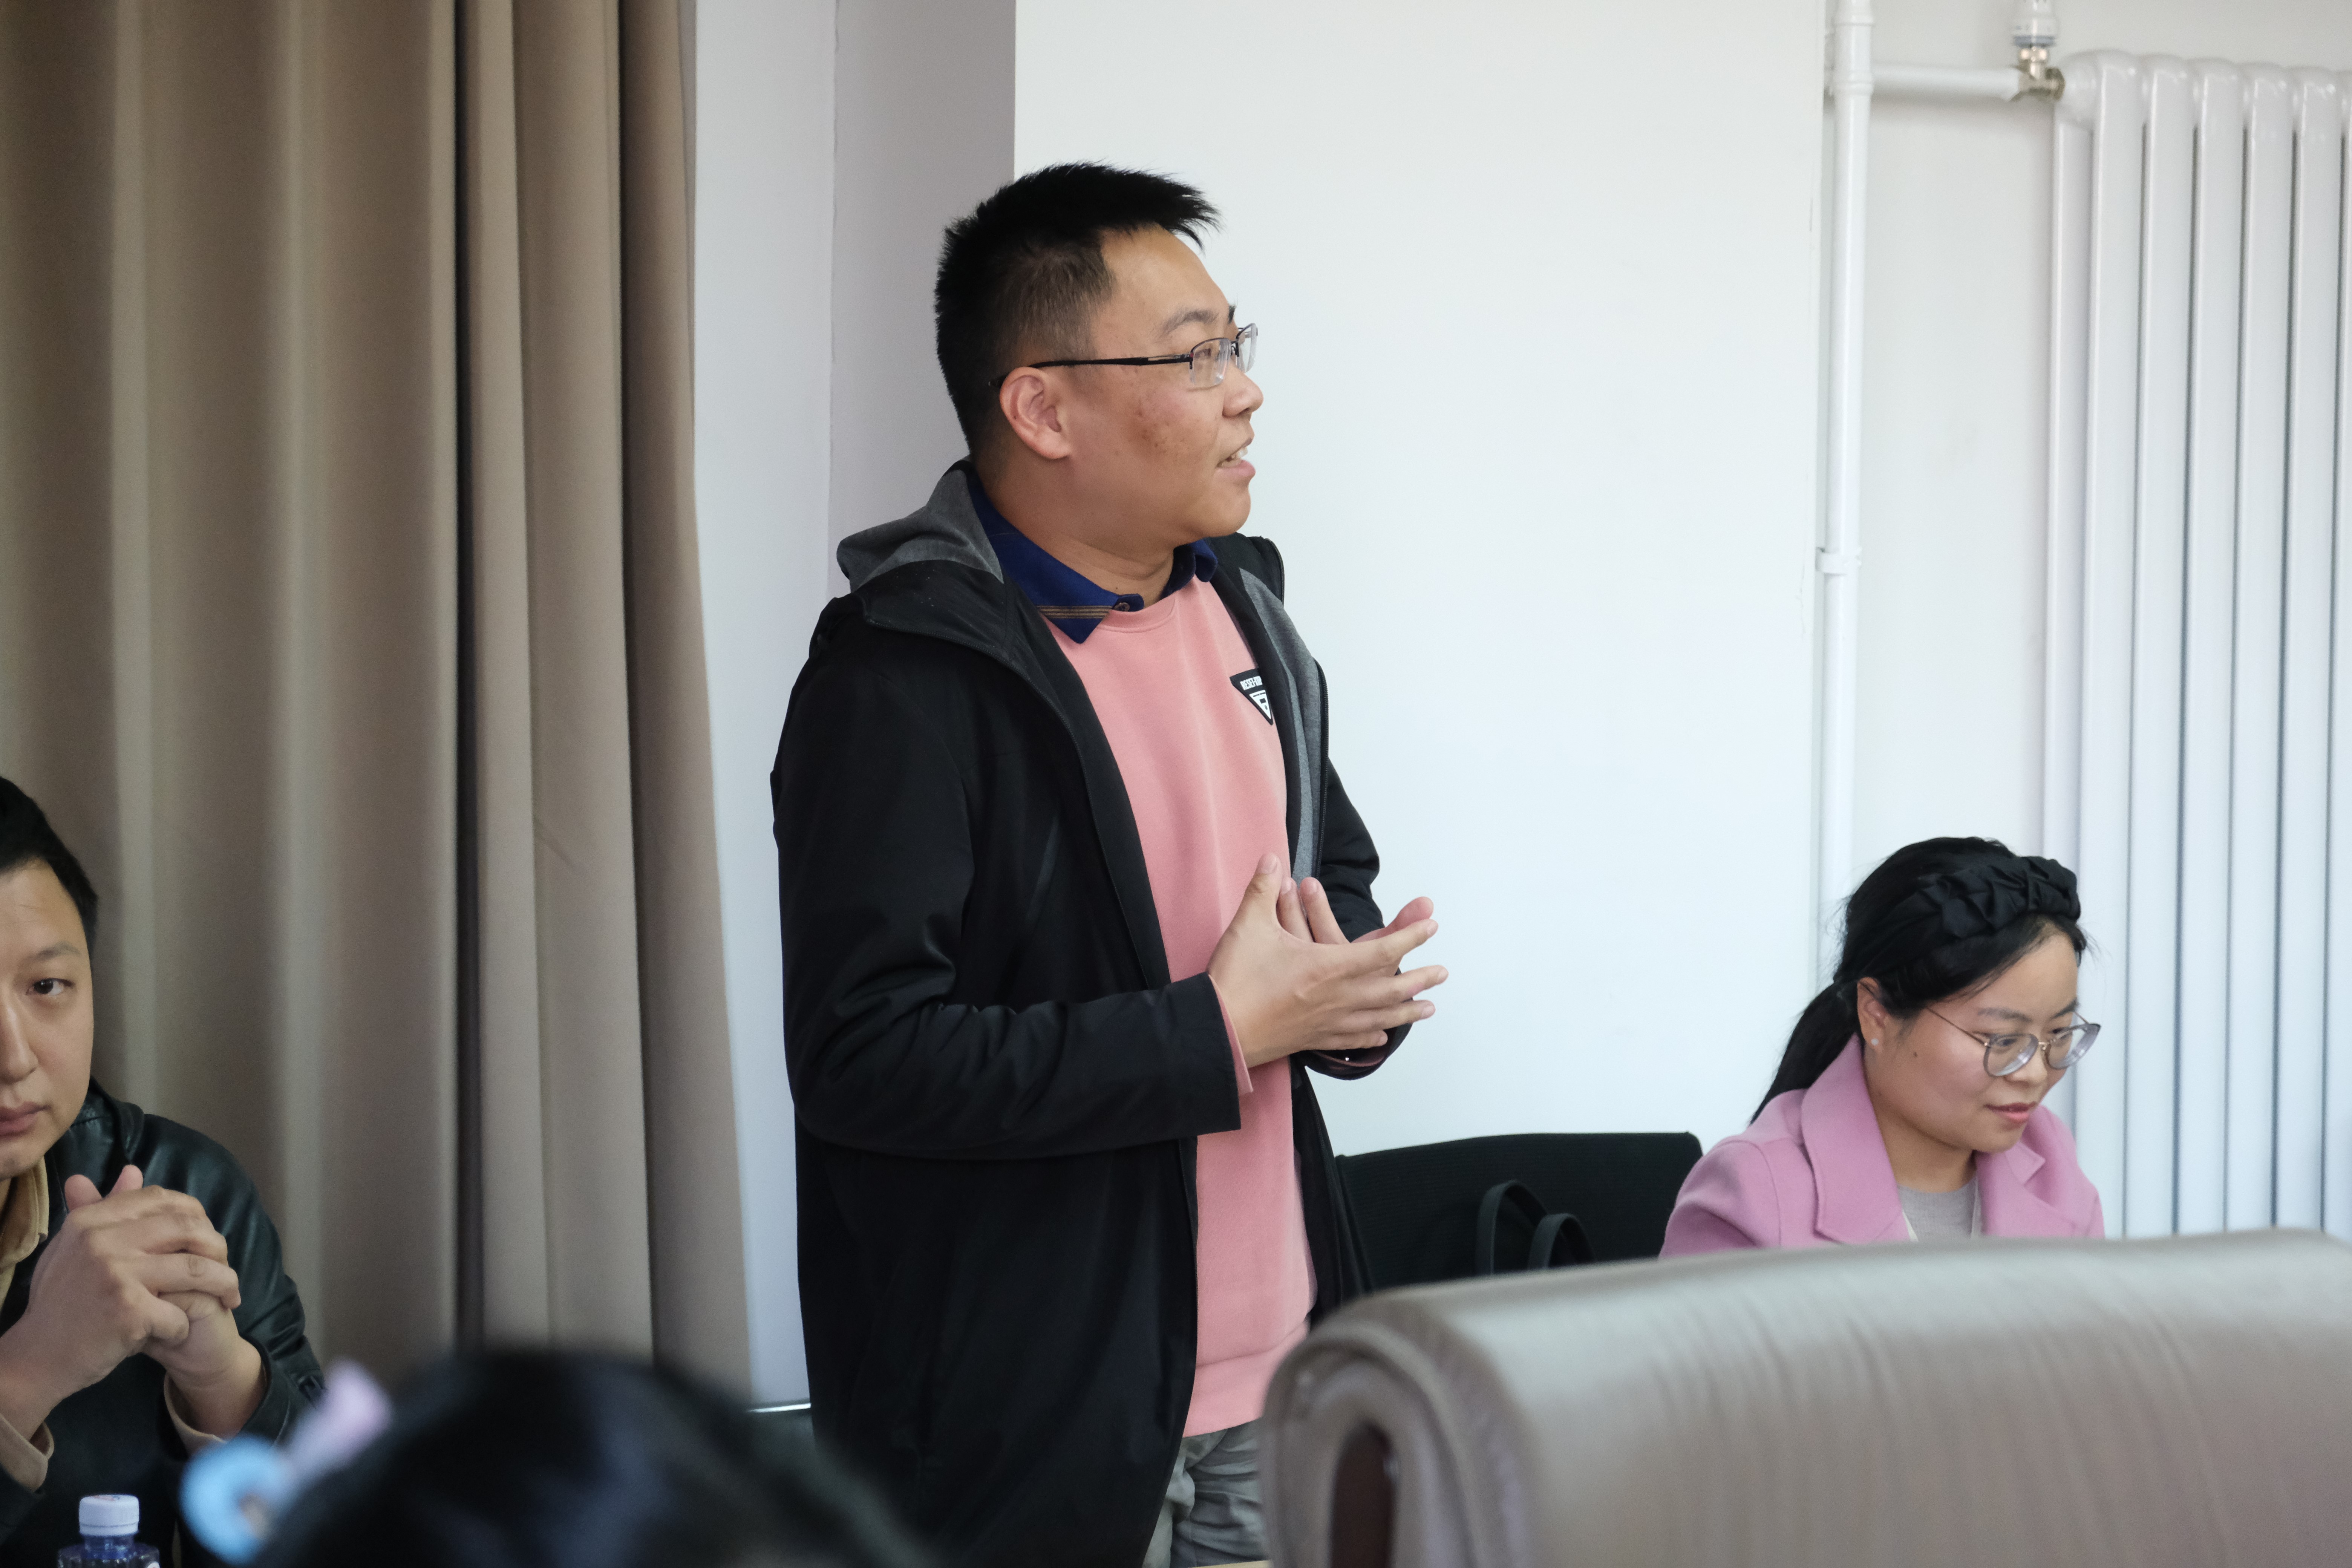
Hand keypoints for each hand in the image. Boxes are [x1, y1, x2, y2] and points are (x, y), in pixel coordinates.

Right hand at [0, 1166, 241, 1440]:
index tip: (204, 1237)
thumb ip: (107, 1208)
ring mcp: (116, 1274)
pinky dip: (184, 1326)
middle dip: (218, 1248)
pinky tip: (178, 1334)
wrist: (36, 1358)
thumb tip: (134, 1170)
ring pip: (197, 1270)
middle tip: (226, 1268)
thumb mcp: (75, 1247)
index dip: (194, 1215)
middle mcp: (102, 1240)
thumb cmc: (61, 1302)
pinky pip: (180, 1313)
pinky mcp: (128, 1310)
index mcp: (90, 1221)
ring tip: (230, 1298)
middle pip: (188, 1229)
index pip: (161, 1199)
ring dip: (222, 1285)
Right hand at [1209, 854, 1446, 1067]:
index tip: (1432, 927)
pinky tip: (1382, 1038)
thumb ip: (1262, 889)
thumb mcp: (1248, 925)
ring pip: (1379, 1018)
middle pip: (1391, 989)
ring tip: (1429, 1008)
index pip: (1382, 951)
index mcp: (1329, 968)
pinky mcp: (1313, 1040)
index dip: (1410, 937)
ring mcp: (1328, 1023)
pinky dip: (1372, 1038)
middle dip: (1420, 978)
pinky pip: (1353, 1040)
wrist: (1218, 1030)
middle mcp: (1337, 998)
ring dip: (1407, 1011)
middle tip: (1442, 973)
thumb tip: (1271, 859)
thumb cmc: (1236, 979)